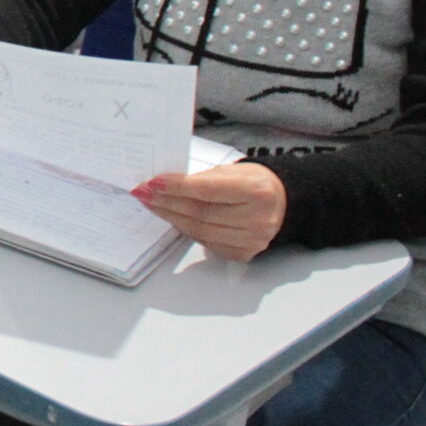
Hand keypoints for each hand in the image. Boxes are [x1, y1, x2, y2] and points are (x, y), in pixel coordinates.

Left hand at [132, 162, 286, 262]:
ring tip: (152, 205)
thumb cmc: (254, 183)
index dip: (176, 187)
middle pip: (200, 213)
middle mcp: (257, 218)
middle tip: (143, 193)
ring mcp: (252, 240)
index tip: (152, 182)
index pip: (207, 190)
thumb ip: (203, 179)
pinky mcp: (244, 254)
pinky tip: (174, 219)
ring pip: (200, 230)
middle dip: (166, 203)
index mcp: (256, 191)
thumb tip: (164, 186)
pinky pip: (207, 242)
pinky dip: (187, 230)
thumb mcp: (234, 171)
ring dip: (171, 217)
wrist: (282, 203)